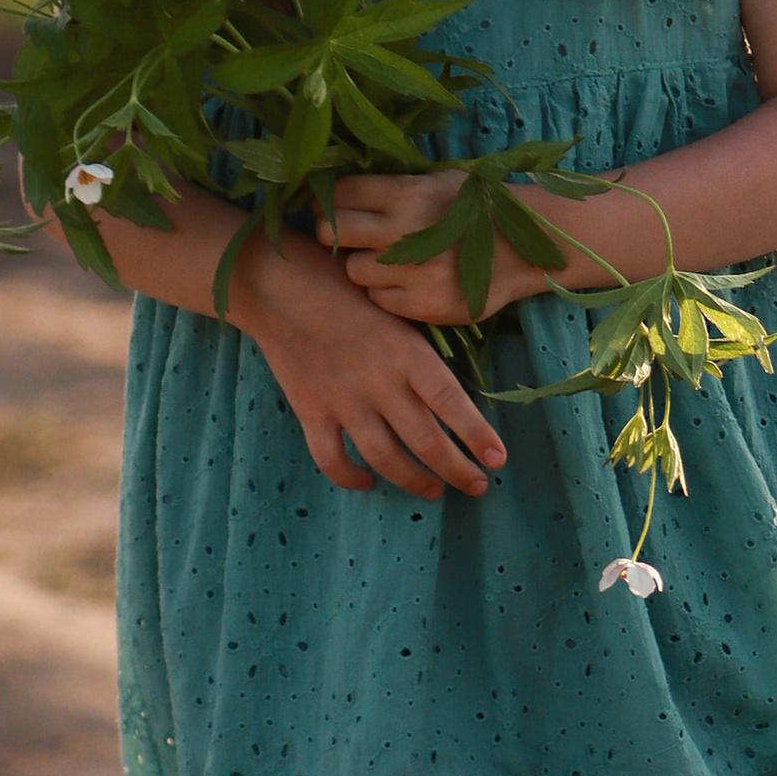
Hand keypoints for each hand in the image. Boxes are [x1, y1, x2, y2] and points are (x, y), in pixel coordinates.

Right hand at [227, 228, 506, 497]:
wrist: (278, 284)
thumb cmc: (345, 287)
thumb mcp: (395, 308)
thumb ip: (419, 353)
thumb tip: (451, 395)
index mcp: (406, 351)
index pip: (451, 402)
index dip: (477, 435)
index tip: (498, 459)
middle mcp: (378, 380)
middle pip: (425, 440)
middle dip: (457, 470)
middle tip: (477, 486)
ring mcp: (342, 400)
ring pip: (385, 457)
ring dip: (414, 481)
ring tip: (434, 491)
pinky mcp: (310, 410)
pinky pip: (332, 459)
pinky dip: (350, 477)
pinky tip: (368, 482)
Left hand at [320, 171, 551, 328]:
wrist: (525, 250)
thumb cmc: (477, 209)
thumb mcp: (439, 181)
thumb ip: (394, 186)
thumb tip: (338, 191)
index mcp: (407, 193)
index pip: (341, 193)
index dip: (329, 200)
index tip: (331, 206)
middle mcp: (405, 231)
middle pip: (333, 232)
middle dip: (335, 233)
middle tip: (350, 236)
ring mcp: (414, 272)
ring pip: (353, 270)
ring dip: (365, 266)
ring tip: (390, 261)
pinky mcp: (423, 305)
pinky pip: (378, 299)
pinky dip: (387, 292)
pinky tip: (409, 281)